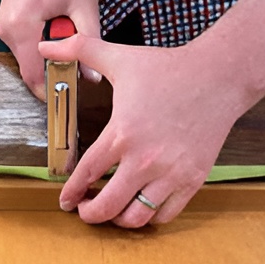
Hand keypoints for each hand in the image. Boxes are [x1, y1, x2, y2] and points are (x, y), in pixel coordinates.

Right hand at [0, 0, 98, 98]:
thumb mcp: (84, 7)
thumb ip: (89, 45)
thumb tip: (92, 78)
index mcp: (22, 25)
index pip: (33, 75)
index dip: (50, 90)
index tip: (67, 98)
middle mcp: (6, 28)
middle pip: (31, 68)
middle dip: (53, 67)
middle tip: (76, 51)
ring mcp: (2, 26)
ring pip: (27, 58)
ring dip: (48, 53)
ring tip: (63, 26)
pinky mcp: (5, 23)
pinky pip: (24, 46)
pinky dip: (41, 43)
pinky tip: (52, 24)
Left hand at [39, 34, 249, 227]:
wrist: (220, 77)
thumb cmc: (169, 68)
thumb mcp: (120, 57)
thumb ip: (79, 49)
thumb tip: (45, 43)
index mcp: (122, 133)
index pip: (86, 174)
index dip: (71, 192)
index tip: (65, 200)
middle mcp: (144, 159)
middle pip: (107, 206)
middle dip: (90, 214)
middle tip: (85, 209)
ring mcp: (170, 174)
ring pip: (136, 218)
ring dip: (119, 220)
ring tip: (113, 210)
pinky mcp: (192, 180)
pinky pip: (165, 215)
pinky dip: (150, 217)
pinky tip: (142, 205)